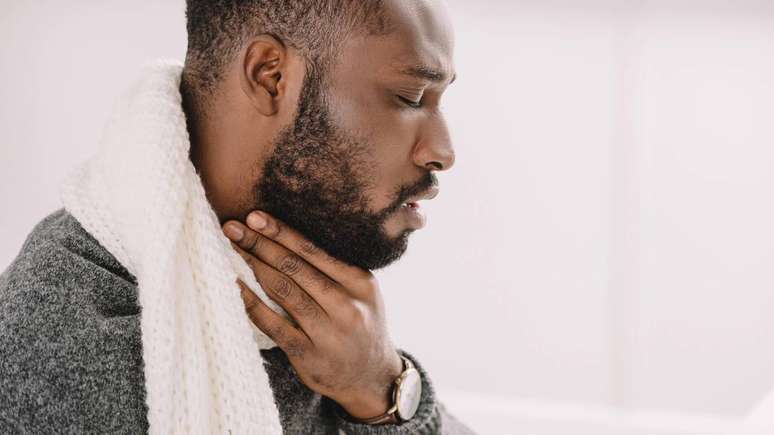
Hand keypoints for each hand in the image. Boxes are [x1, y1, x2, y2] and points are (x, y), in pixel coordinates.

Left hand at [222, 210, 403, 419]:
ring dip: (252, 266)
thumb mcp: (362, 292)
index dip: (281, 232)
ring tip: (230, 249)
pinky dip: (250, 302)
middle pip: (294, 267)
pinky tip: (234, 286)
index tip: (255, 216)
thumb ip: (334, 269)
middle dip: (259, 243)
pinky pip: (272, 323)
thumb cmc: (360, 324)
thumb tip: (285, 237)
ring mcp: (326, 332)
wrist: (371, 377)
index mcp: (360, 282)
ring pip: (282, 290)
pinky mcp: (307, 354)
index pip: (313, 250)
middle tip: (233, 227)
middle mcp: (345, 305)